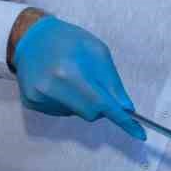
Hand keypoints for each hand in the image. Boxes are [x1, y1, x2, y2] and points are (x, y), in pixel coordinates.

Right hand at [11, 16, 143, 138]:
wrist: (30, 37)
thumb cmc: (68, 40)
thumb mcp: (97, 51)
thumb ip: (112, 82)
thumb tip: (126, 108)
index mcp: (69, 72)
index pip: (103, 104)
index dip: (123, 120)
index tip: (140, 133)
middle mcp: (51, 88)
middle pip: (91, 114)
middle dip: (101, 105)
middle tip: (95, 84)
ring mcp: (38, 97)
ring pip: (77, 114)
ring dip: (82, 101)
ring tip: (71, 78)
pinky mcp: (31, 102)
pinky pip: (62, 112)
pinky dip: (68, 102)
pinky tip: (59, 84)